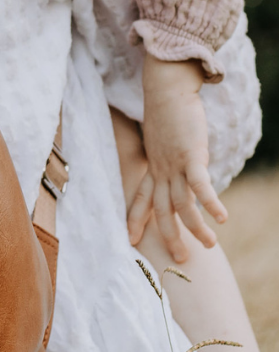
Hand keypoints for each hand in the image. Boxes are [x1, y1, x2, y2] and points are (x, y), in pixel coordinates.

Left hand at [126, 57, 227, 260]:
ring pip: (183, 204)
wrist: (166, 90)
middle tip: (179, 260)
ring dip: (196, 227)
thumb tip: (175, 163)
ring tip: (210, 245)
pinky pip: (200, 185)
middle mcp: (161, 171)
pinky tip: (222, 218)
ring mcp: (174, 165)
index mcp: (152, 168)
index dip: (135, 220)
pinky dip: (211, 202)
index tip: (130, 240)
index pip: (141, 200)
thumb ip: (167, 156)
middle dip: (169, 236)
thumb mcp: (161, 140)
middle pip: (162, 210)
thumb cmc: (166, 114)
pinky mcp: (191, 156)